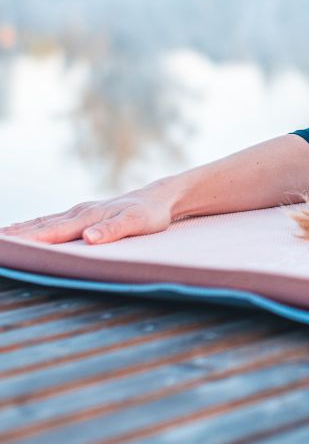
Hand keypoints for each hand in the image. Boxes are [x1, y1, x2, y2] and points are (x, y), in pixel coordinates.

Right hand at [0, 184, 176, 245]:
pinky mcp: (83, 214)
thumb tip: (88, 238)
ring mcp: (80, 212)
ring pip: (43, 221)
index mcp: (87, 218)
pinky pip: (52, 220)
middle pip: (41, 225)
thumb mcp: (136, 223)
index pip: (52, 232)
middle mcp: (79, 213)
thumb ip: (113, 230)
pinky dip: (34, 224)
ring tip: (1, 236)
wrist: (158, 198)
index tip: (7, 245)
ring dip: (21, 229)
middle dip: (16, 234)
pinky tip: (24, 228)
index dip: (29, 239)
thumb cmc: (149, 214)